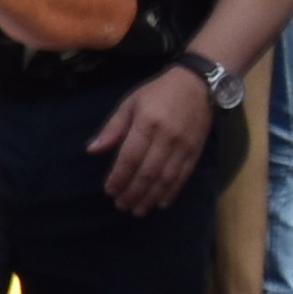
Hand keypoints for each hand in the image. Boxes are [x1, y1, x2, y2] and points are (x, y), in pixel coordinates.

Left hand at [90, 61, 217, 208]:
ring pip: (166, 178)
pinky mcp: (196, 150)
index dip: (119, 177)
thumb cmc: (159, 93)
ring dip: (151, 196)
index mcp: (147, 124)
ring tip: (138, 210)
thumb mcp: (130, 103)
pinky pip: (184, 175)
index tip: (109, 191)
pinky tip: (161, 202)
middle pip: (148, 172)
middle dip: (133, 192)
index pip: (130, 157)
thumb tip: (92, 150)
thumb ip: (112, 128)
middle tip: (121, 205)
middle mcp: (167, 137)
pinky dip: (172, 191)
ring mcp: (184, 145)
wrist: (200, 84)